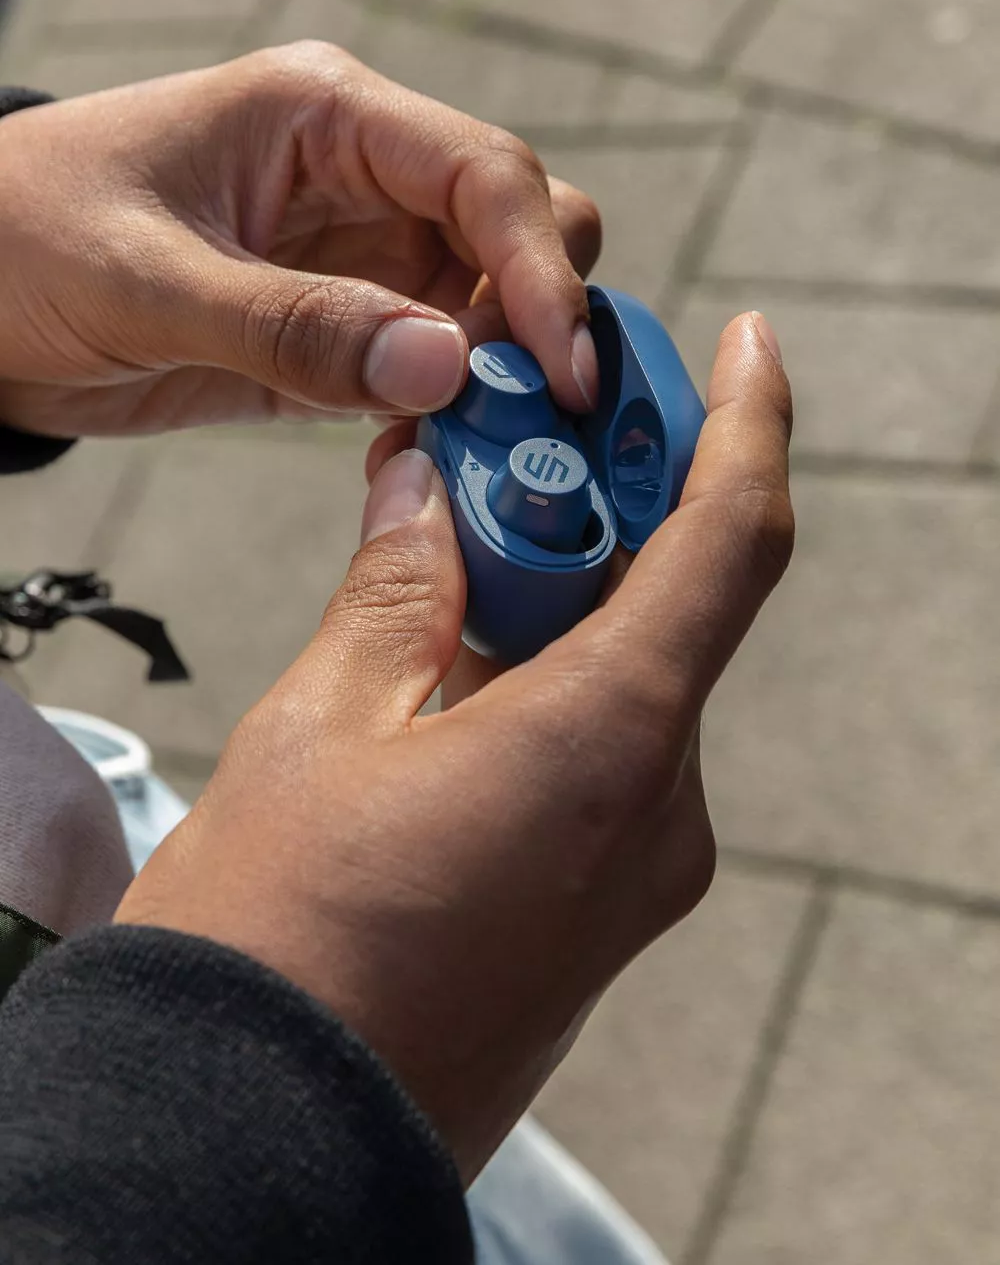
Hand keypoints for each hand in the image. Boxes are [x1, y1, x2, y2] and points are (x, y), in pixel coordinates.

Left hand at [0, 43, 599, 436]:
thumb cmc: (25, 239)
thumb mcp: (147, 281)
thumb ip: (295, 327)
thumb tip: (450, 369)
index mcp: (328, 113)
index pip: (486, 173)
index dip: (541, 270)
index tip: (562, 374)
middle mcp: (366, 175)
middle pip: (521, 225)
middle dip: (539, 315)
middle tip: (522, 417)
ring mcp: (361, 255)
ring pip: (491, 302)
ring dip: (503, 375)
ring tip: (478, 451)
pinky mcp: (343, 326)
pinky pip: (435, 364)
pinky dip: (454, 411)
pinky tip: (431, 455)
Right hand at [116, 312, 792, 1179]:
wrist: (258, 1139)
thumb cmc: (274, 938)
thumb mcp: (320, 730)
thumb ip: (396, 592)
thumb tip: (424, 492)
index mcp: (607, 741)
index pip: (730, 542)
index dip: (751, 425)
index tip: (752, 347)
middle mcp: (658, 811)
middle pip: (672, 605)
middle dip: (599, 510)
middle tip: (501, 448)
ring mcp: (640, 876)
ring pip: (636, 682)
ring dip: (564, 601)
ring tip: (448, 554)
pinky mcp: (603, 916)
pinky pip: (610, 760)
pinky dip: (558, 684)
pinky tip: (458, 668)